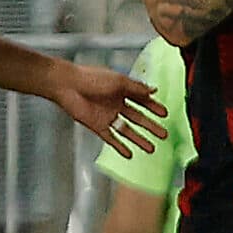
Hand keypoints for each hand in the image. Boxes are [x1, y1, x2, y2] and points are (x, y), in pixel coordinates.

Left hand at [51, 62, 167, 158]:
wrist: (67, 86)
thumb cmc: (91, 78)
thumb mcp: (119, 81)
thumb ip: (137, 88)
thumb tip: (154, 90)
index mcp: (121, 90)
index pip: (142, 100)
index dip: (153, 107)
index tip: (164, 114)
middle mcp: (115, 103)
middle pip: (138, 117)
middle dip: (151, 126)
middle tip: (163, 134)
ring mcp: (107, 116)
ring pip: (127, 130)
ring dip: (139, 139)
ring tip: (151, 148)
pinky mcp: (97, 126)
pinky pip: (111, 139)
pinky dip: (120, 147)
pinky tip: (129, 154)